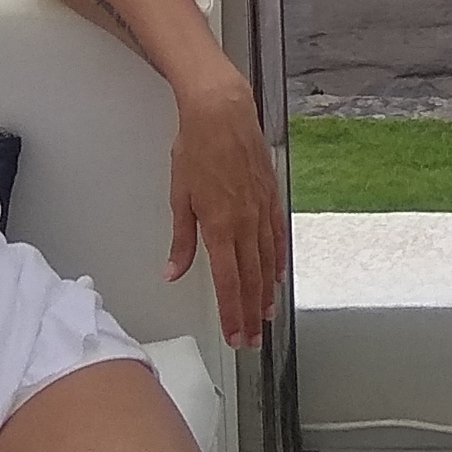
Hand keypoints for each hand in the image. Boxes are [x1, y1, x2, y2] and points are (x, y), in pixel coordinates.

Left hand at [167, 82, 285, 348]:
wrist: (222, 112)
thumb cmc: (196, 148)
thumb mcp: (179, 196)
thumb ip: (181, 240)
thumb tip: (173, 271)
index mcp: (219, 226)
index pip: (227, 282)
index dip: (232, 313)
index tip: (236, 335)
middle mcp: (245, 223)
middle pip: (250, 279)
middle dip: (250, 313)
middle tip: (251, 339)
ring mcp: (261, 210)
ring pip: (267, 262)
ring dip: (266, 292)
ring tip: (265, 316)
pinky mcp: (271, 197)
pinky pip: (277, 237)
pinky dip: (278, 260)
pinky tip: (277, 275)